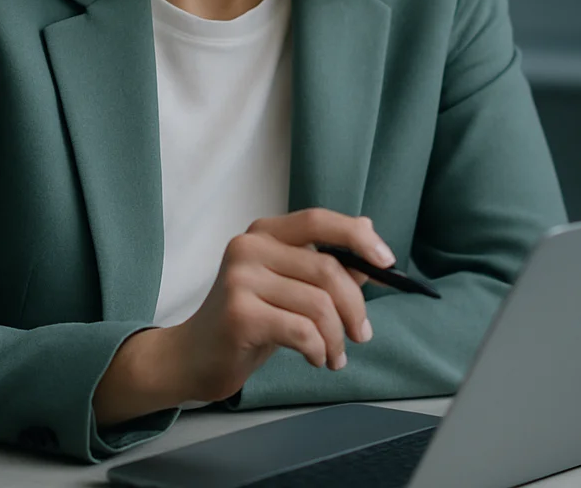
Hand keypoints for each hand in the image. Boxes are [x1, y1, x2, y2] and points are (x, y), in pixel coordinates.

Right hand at [94, 209, 394, 424]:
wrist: (193, 358)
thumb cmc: (247, 322)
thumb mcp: (289, 288)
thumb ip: (326, 261)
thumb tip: (369, 230)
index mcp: (263, 233)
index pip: (318, 221)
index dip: (358, 237)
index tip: (387, 263)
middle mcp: (248, 247)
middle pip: (327, 269)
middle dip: (355, 308)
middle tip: (362, 335)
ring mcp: (240, 279)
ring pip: (318, 305)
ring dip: (337, 338)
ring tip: (335, 356)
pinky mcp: (239, 313)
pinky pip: (302, 331)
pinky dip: (319, 349)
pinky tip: (316, 358)